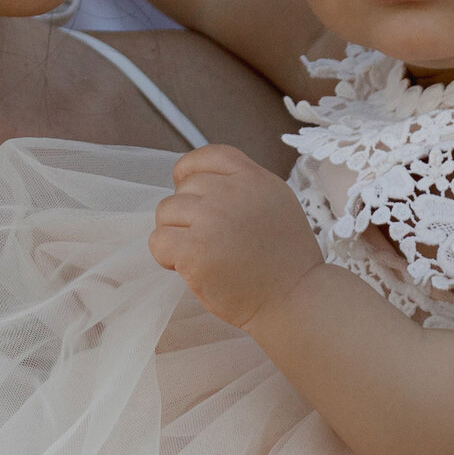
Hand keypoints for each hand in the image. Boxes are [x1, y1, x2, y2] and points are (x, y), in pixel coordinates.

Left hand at [147, 143, 323, 330]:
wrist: (295, 298)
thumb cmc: (284, 260)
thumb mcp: (275, 204)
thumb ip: (243, 187)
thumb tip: (198, 183)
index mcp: (254, 178)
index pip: (208, 156)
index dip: (190, 171)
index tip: (189, 192)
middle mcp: (232, 192)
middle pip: (183, 187)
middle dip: (186, 214)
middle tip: (208, 241)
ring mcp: (212, 219)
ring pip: (165, 212)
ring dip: (175, 234)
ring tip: (200, 254)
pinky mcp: (195, 249)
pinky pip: (158, 241)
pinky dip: (166, 257)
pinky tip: (188, 268)